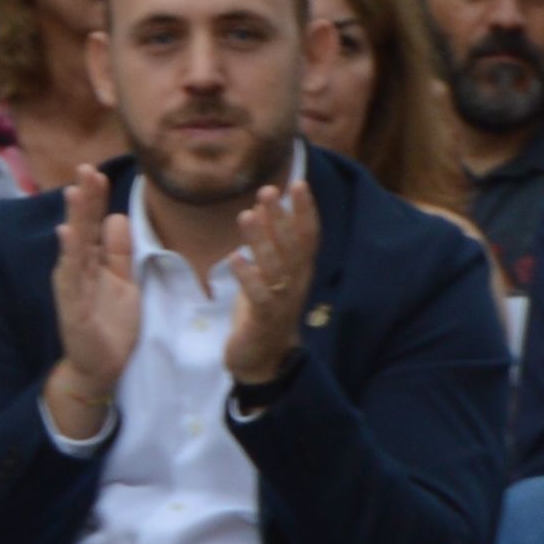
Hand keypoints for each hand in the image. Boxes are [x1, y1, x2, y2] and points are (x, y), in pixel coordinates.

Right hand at [43, 171, 141, 436]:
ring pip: (73, 247)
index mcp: (91, 263)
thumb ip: (120, 252)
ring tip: (74, 192)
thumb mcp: (124, 281)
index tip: (97, 171)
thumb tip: (117, 217)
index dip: (95, 199)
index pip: (92, 224)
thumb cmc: (110, 323)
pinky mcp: (72, 307)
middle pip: (81, 228)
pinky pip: (69, 278)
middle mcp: (77, 270)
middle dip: (84, 199)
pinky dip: (68, 256)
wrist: (101, 366)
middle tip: (85, 168)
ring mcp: (72, 287)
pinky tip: (66, 234)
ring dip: (74, 219)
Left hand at [221, 168, 321, 390]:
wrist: (264, 360)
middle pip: (293, 246)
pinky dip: (247, 277)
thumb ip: (268, 241)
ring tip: (246, 215)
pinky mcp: (264, 321)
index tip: (298, 182)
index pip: (309, 235)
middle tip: (268, 190)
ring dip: (260, 240)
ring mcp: (283, 302)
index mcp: (301, 271)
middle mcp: (297, 283)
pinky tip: (234, 259)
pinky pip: (258, 296)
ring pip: (274, 267)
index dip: (305, 210)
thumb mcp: (269, 272)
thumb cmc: (265, 311)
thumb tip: (262, 205)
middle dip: (281, 217)